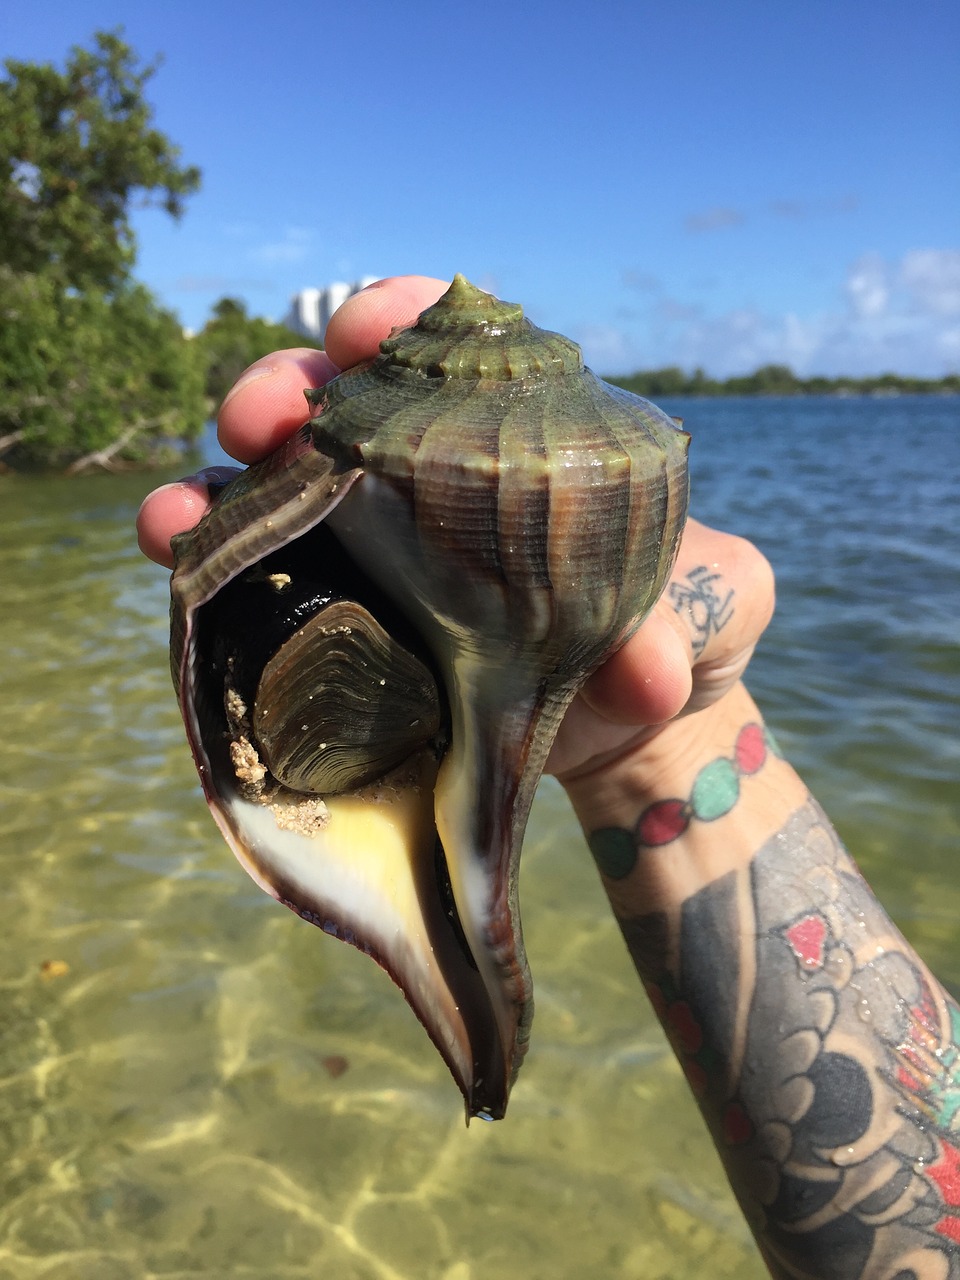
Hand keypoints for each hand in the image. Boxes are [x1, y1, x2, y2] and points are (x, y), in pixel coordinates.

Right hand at [137, 276, 773, 781]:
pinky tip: (174, 564)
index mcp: (519, 438)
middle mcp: (435, 479)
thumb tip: (644, 664)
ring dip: (223, 483)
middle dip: (292, 389)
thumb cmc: (679, 634)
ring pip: (282, 487)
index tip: (368, 326)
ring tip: (179, 508)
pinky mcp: (346, 619)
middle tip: (261, 414)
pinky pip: (264, 581)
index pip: (452, 352)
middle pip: (344, 404)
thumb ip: (702, 609)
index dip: (403, 320)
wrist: (632, 730)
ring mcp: (382, 549)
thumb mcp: (720, 610)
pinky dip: (214, 566)